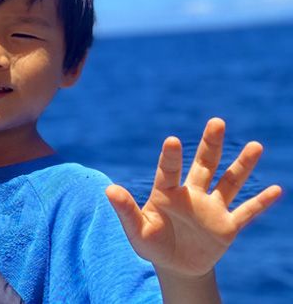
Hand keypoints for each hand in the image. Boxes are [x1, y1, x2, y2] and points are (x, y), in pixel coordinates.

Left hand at [105, 118, 281, 277]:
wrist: (175, 265)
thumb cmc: (152, 244)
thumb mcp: (137, 232)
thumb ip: (125, 211)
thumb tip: (109, 190)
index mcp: (167, 193)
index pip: (169, 171)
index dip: (171, 157)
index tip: (172, 141)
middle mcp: (192, 195)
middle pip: (204, 165)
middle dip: (210, 144)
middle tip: (217, 121)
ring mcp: (212, 208)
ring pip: (229, 182)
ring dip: (243, 166)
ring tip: (256, 146)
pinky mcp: (227, 226)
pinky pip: (247, 212)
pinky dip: (260, 202)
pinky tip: (276, 189)